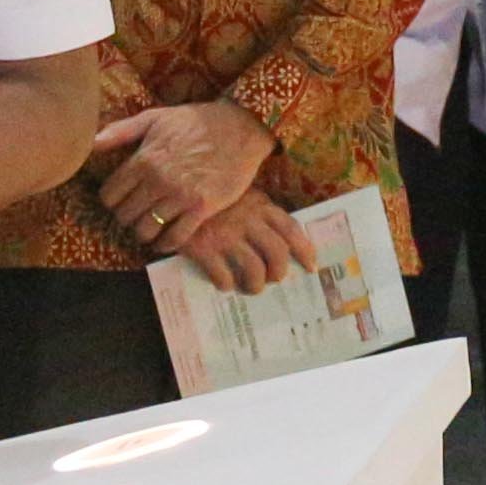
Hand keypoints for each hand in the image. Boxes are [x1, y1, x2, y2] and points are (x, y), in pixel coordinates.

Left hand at [92, 97, 276, 248]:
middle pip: (125, 215)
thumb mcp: (156, 117)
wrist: (240, 128)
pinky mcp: (202, 208)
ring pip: (147, 229)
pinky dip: (166, 243)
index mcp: (144, 159)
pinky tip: (166, 240)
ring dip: (144, 233)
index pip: (110, 195)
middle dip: (126, 218)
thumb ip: (121, 131)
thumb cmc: (196, 121)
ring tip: (149, 229)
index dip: (111, 202)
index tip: (120, 202)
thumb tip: (91, 142)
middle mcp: (158, 180)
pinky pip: (175, 237)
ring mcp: (180, 195)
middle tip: (134, 217)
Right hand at [164, 194, 313, 289]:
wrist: (174, 196)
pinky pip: (223, 276)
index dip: (305, 250)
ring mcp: (226, 235)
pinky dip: (226, 284)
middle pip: (277, 253)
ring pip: (254, 269)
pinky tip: (224, 284)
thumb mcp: (241, 198)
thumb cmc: (214, 202)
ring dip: (255, 284)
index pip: (291, 229)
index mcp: (260, 206)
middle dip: (279, 272)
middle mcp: (247, 221)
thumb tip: (283, 246)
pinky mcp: (204, 249)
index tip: (311, 267)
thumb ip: (260, 215)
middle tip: (274, 280)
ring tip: (251, 288)